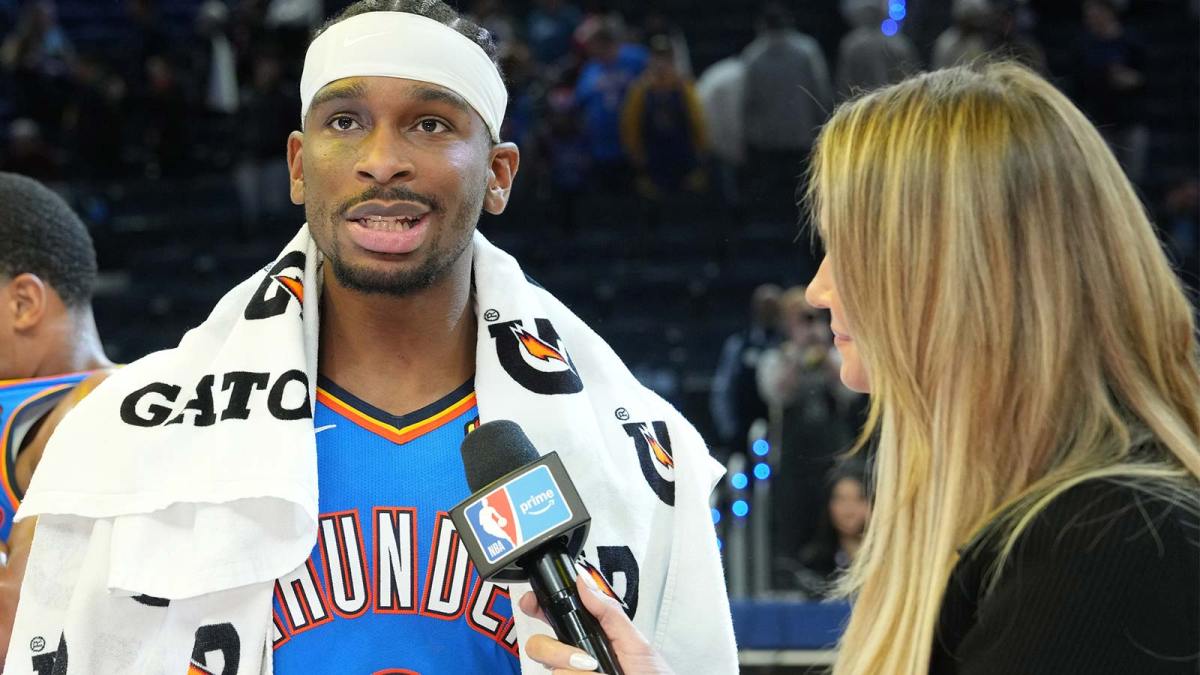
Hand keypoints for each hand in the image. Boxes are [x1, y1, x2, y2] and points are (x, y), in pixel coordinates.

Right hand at [519, 576, 674, 673]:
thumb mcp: (636, 643)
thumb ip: (609, 613)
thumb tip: (584, 582)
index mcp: (588, 637)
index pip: (553, 617)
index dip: (537, 607)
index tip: (532, 602)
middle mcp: (574, 659)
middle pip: (540, 645)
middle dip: (557, 650)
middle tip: (585, 660)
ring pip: (551, 669)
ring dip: (575, 671)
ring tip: (600, 673)